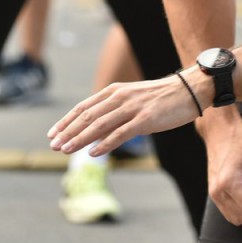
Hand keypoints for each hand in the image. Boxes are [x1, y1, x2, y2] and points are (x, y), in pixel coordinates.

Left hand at [48, 73, 201, 156]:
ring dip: (80, 138)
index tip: (53, 134)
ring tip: (66, 150)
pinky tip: (94, 152)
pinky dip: (105, 143)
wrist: (189, 90)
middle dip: (69, 132)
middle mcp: (120, 97)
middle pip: (88, 116)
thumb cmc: (161, 98)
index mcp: (115, 91)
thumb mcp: (133, 98)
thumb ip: (115, 109)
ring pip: (100, 124)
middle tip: (54, 145)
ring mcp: (133, 108)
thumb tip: (96, 127)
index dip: (66, 121)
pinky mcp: (146, 119)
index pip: (84, 107)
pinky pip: (121, 133)